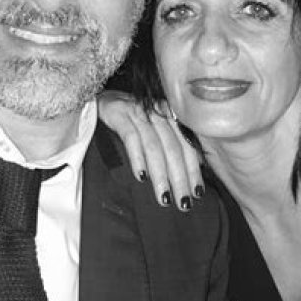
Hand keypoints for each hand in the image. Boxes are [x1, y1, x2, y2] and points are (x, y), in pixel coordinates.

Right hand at [98, 90, 203, 209]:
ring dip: (160, 175)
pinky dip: (138, 158)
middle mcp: (157, 112)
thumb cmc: (133, 119)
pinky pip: (131, 137)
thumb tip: (198, 166)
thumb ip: (175, 143)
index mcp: (170, 115)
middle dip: (180, 177)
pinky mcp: (118, 114)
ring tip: (164, 197)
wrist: (102, 98)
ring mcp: (138, 112)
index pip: (187, 144)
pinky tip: (141, 177)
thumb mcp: (156, 127)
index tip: (198, 193)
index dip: (193, 169)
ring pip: (154, 146)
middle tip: (184, 202)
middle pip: (173, 148)